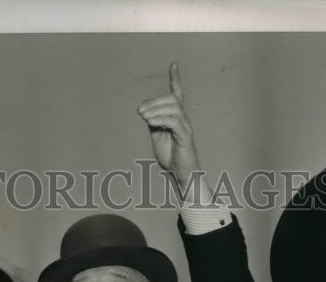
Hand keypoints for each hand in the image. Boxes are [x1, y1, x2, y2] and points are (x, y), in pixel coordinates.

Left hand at [137, 61, 203, 197]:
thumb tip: (146, 111)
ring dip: (155, 109)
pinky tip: (150, 122)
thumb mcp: (157, 136)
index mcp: (176, 118)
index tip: (174, 64)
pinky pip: (174, 121)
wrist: (181, 174)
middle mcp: (183, 119)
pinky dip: (161, 119)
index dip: (176, 78)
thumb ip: (153, 123)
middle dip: (154, 101)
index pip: (178, 94)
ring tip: (144, 117)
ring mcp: (185, 127)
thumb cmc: (171, 156)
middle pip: (171, 99)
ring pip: (173, 108)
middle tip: (140, 111)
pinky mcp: (185, 136)